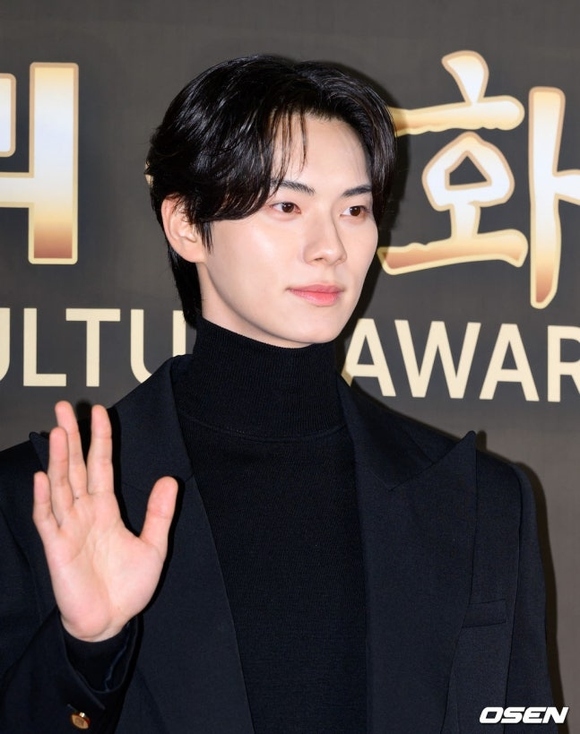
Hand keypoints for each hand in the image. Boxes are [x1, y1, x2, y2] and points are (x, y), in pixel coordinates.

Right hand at [33, 401, 178, 641]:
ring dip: (58, 459)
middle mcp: (84, 512)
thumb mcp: (153, 545)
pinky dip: (44, 499)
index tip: (99, 411)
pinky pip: (47, 520)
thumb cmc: (128, 587)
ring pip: (61, 486)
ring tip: (58, 431)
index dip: (100, 438)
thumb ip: (158, 513)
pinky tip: (43, 477)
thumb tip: (168, 479)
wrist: (111, 622)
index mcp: (106, 509)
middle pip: (75, 467)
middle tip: (64, 407)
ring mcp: (68, 529)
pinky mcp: (57, 549)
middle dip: (70, 436)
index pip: (100, 465)